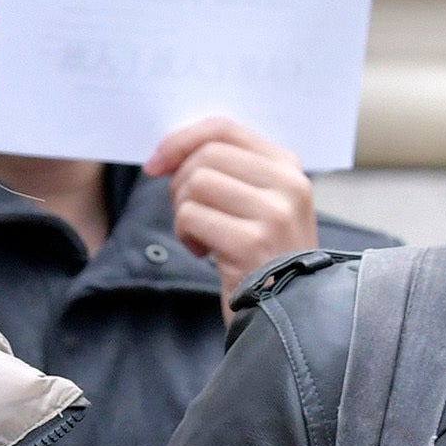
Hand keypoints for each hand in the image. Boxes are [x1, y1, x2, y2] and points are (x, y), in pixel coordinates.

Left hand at [148, 115, 318, 307]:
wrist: (286, 316)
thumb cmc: (262, 259)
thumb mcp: (257, 206)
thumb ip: (228, 172)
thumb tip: (169, 151)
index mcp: (288, 168)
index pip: (224, 129)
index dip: (181, 140)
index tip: (157, 162)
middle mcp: (288, 185)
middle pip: (205, 156)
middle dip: (180, 184)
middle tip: (187, 215)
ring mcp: (273, 213)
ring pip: (196, 183)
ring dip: (183, 212)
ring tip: (201, 236)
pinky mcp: (252, 243)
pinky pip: (191, 217)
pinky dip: (185, 235)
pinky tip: (204, 253)